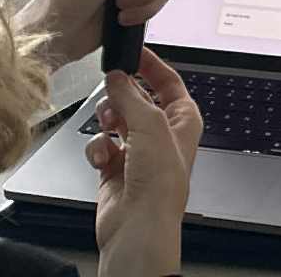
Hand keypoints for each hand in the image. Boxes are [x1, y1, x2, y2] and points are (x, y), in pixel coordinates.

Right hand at [88, 49, 200, 276]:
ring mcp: (138, 151)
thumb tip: (117, 76)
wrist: (138, 228)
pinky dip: (98, 149)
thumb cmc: (159, 184)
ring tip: (109, 128)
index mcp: (183, 119)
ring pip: (116, 119)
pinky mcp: (115, 168)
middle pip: (137, 98)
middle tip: (112, 94)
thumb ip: (130, 96)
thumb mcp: (149, 124)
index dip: (151, 65)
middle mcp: (161, 133)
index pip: (168, 81)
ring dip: (108, 123)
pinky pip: (100, 145)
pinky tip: (102, 158)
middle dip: (122, 97)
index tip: (132, 52)